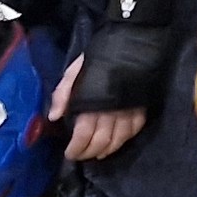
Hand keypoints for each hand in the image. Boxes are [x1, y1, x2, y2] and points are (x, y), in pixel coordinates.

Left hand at [44, 52, 146, 166]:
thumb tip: (54, 117)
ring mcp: (128, 110)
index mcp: (91, 103)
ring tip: (98, 154)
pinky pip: (135, 129)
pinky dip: (125, 139)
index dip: (76, 149)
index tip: (70, 154)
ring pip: (119, 139)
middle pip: (101, 141)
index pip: (83, 136)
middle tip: (81, 156)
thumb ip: (63, 94)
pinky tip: (117, 142)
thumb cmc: (99, 57)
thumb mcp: (74, 71)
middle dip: (89, 153)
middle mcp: (111, 111)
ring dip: (107, 150)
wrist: (131, 40)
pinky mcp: (141, 106)